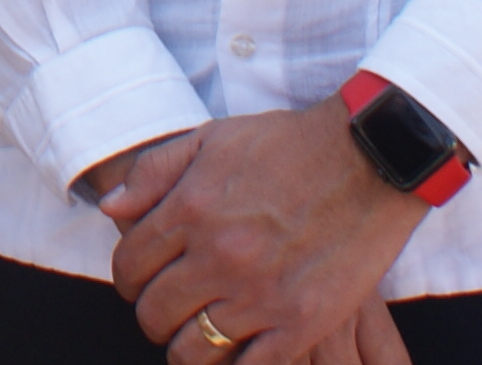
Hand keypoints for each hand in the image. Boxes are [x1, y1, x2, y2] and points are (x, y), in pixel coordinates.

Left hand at [101, 102, 427, 364]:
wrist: (371, 156)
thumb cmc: (290, 144)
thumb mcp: (213, 138)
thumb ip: (155, 171)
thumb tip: (111, 207)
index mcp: (192, 210)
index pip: (130, 265)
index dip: (127, 278)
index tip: (139, 281)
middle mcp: (219, 256)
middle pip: (155, 312)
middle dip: (153, 314)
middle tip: (168, 310)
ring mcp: (260, 294)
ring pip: (194, 349)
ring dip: (186, 347)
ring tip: (196, 337)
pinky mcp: (301, 322)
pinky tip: (236, 354)